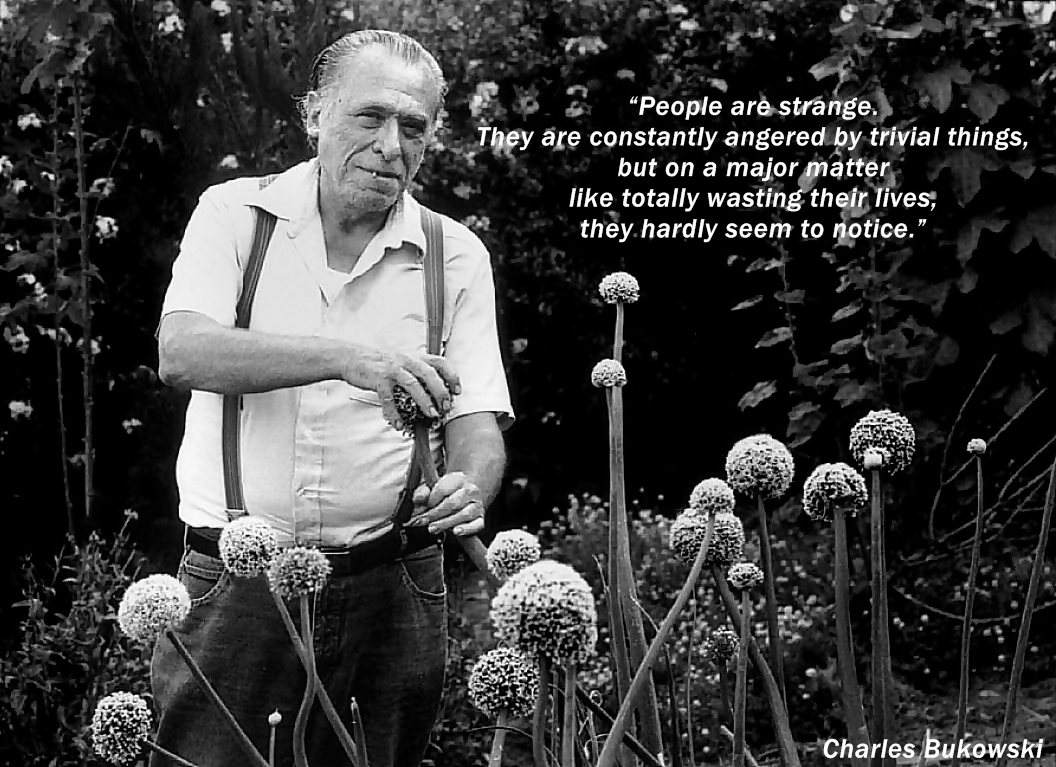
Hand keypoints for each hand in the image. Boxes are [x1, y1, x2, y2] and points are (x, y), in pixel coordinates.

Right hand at [343, 348, 460, 427]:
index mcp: (415, 356)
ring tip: (432, 415)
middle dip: (441, 391)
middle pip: (429, 373)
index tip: (458, 391)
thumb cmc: (380, 363)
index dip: (452, 375)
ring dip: (424, 401)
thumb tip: (434, 393)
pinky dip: (395, 413)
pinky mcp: (378, 379)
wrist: (351, 357)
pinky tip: (399, 424)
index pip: (439, 362)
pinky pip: (389, 398)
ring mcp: (391, 369)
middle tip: (447, 407)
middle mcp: (406, 360)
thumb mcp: (402, 361)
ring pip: (412, 384)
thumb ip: (417, 372)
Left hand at [406, 472, 484, 536]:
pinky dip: (466, 529)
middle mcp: (471, 490)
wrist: (463, 500)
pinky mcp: (481, 519)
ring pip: (463, 514)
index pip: (444, 489)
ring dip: (446, 523)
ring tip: (434, 528)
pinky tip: (456, 531)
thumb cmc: (446, 495)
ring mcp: (477, 505)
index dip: (431, 500)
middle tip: (425, 520)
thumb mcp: (433, 489)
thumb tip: (418, 498)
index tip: (423, 507)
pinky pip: (476, 525)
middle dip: (436, 513)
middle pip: (453, 502)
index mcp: (458, 479)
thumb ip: (423, 492)